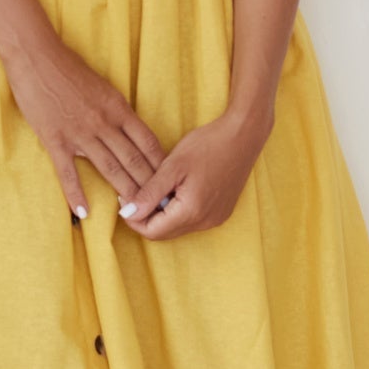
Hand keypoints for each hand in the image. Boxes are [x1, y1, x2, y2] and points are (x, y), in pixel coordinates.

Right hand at [4, 36, 164, 217]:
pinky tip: (83, 213)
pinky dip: (76, 194)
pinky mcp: (56, 140)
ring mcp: (80, 133)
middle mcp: (105, 123)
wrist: (37, 56)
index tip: (170, 181)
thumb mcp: (103, 86)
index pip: (148, 142)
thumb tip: (128, 129)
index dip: (161, 164)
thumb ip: (116, 109)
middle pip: (134, 160)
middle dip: (150, 186)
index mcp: (118, 107)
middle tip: (161, 206)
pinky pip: (68, 173)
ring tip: (135, 214)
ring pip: (109, 169)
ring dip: (124, 193)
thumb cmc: (68, 67)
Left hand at [115, 107, 273, 241]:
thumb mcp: (172, 166)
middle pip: (164, 233)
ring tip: (157, 187)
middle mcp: (205, 222)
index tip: (126, 198)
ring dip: (162, 214)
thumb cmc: (208, 145)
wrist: (243, 136)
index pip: (152, 232)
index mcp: (191, 211)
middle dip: (146, 217)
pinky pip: (192, 220)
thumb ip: (149, 193)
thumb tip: (128, 213)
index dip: (134, 219)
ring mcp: (216, 219)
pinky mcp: (221, 213)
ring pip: (177, 227)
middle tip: (138, 192)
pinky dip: (178, 211)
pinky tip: (176, 189)